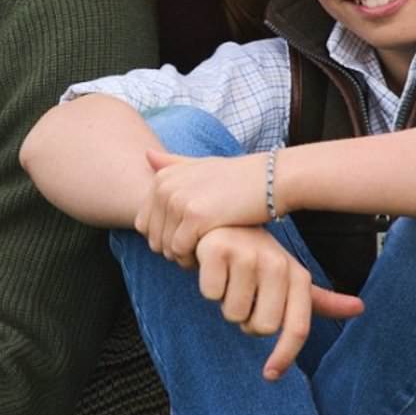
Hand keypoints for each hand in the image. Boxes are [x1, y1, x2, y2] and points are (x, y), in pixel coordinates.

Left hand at [137, 148, 267, 266]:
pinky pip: (180, 251)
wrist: (272, 179)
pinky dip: (193, 259)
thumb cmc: (238, 177)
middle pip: (152, 238)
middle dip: (173, 250)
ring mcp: (178, 200)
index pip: (143, 224)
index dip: (165, 238)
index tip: (189, 240)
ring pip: (164, 248)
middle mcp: (165, 186)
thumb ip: (174, 163)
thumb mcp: (202, 165)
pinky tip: (210, 253)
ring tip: (205, 251)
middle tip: (199, 250)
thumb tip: (146, 155)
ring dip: (183, 257)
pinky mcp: (195, 216)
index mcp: (162, 177)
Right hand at [194, 227, 363, 380]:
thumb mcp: (291, 276)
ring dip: (226, 302)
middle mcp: (276, 264)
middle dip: (247, 320)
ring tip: (229, 279)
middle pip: (260, 327)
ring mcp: (247, 255)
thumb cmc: (258, 256)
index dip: (284, 356)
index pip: (297, 327)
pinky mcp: (217, 250)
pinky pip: (210, 293)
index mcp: (297, 275)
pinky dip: (208, 286)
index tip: (270, 374)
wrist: (223, 220)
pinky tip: (213, 268)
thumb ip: (321, 299)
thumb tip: (359, 308)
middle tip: (244, 297)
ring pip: (232, 313)